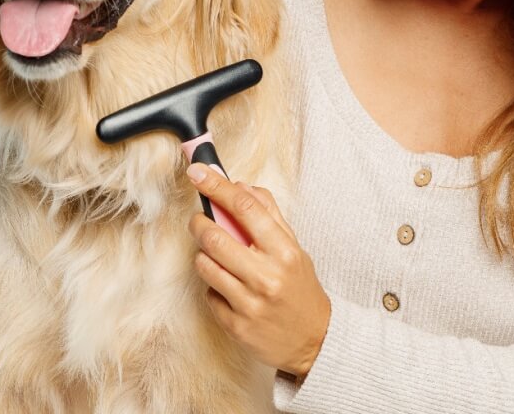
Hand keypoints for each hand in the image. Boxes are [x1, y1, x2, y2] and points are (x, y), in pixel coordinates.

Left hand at [185, 163, 330, 377]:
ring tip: (216, 256)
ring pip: (205, 265)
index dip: (217, 186)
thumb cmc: (300, 289)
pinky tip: (228, 288)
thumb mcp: (294, 248)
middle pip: (215, 237)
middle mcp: (267, 277)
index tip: (198, 172)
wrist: (315, 342)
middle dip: (199, 223)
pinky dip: (213, 286)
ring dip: (203, 255)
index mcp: (284, 252)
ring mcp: (249, 304)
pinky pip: (207, 293)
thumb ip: (269, 215)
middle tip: (199, 220)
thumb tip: (240, 186)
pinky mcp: (235, 325)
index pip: (246, 208)